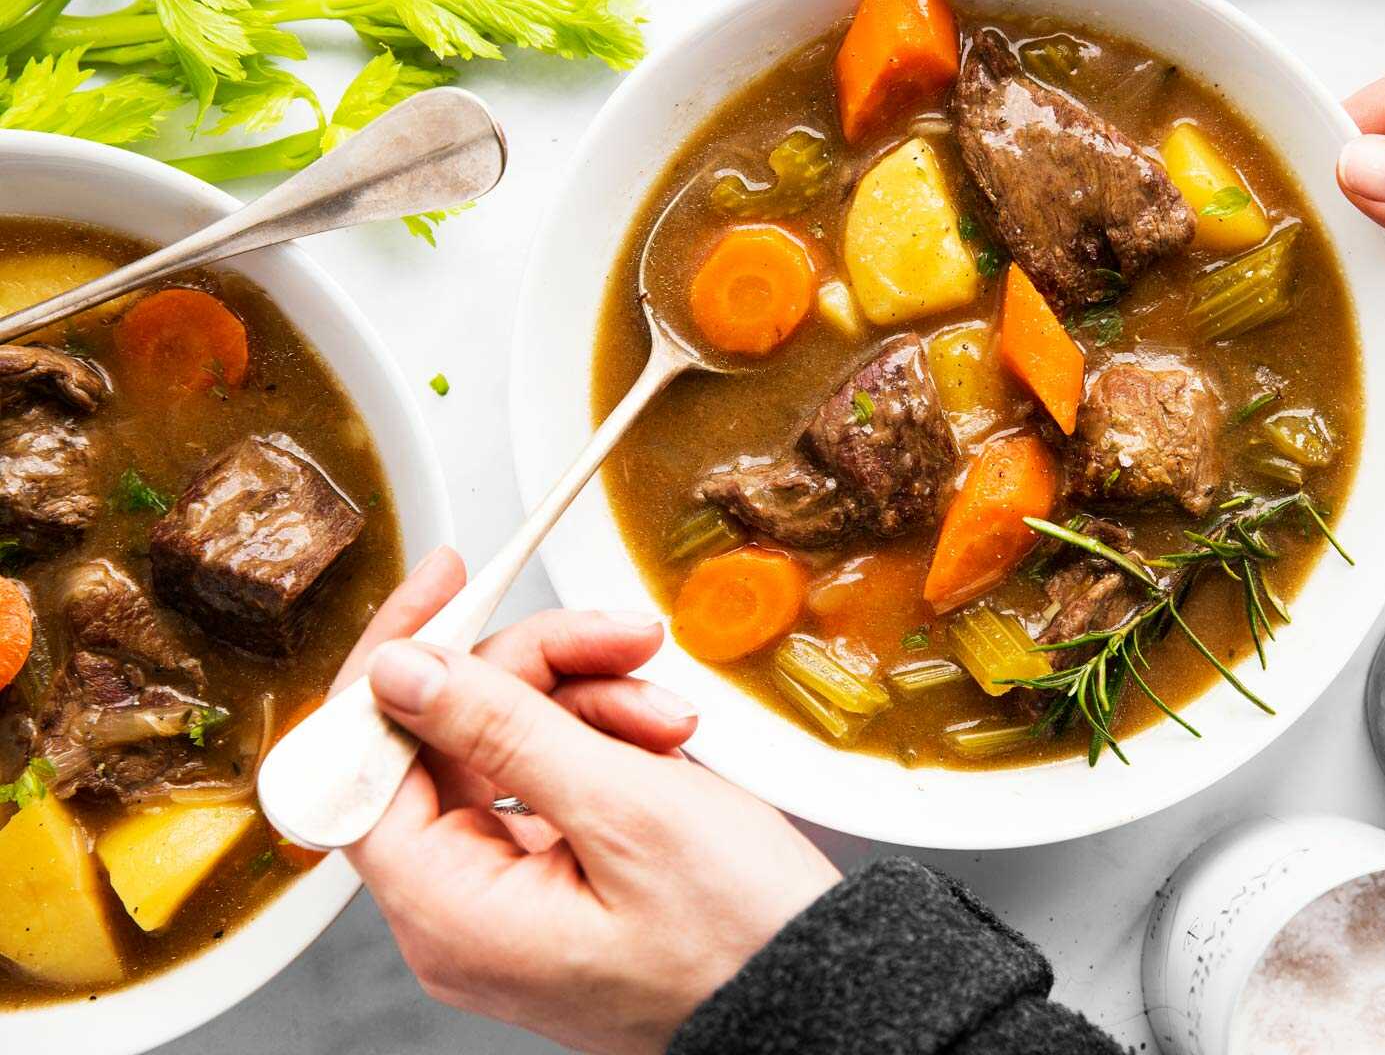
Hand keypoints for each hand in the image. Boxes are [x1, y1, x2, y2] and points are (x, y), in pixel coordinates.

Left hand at [332, 548, 841, 1054]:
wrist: (823, 998)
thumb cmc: (737, 935)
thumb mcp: (622, 807)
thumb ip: (499, 729)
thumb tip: (399, 672)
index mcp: (449, 909)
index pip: (363, 759)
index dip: (400, 660)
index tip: (450, 583)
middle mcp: (461, 909)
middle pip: (447, 741)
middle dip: (539, 676)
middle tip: (622, 639)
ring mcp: (510, 897)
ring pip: (507, 750)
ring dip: (590, 706)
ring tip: (671, 719)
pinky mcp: (558, 884)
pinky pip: (551, 784)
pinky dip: (606, 746)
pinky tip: (665, 742)